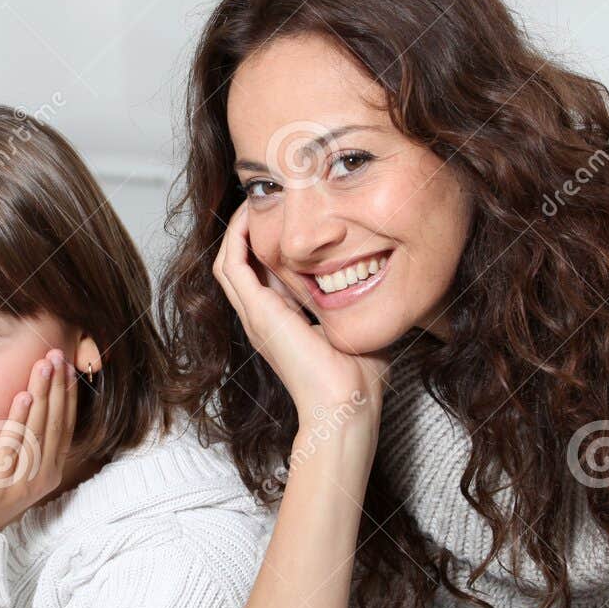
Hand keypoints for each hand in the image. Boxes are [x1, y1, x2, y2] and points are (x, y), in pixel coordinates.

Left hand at [0, 348, 76, 535]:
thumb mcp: (12, 467)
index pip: (65, 425)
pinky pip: (14, 442)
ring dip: (43, 392)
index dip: (67, 395)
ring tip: (44, 364)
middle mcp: (43, 475)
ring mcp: (24, 479)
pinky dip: (20, 417)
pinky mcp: (1, 480)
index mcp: (49, 471)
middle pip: (56, 421)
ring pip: (39, 427)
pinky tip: (24, 395)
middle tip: (58, 355)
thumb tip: (29, 404)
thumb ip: (24, 442)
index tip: (67, 367)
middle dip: (58, 385)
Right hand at [211, 203, 388, 425]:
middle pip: (239, 264)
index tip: (286, 218)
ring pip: (228, 262)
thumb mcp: (356, 328)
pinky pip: (232, 266)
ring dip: (236, 230)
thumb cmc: (358, 380)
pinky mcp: (258, 314)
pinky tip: (250, 217)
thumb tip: (380, 285)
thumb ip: (358, 306)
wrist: (345, 406)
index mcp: (283, 323)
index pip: (264, 274)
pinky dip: (236, 239)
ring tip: (252, 203)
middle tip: (265, 201)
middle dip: (247, 230)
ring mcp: (256, 317)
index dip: (268, 244)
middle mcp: (263, 319)